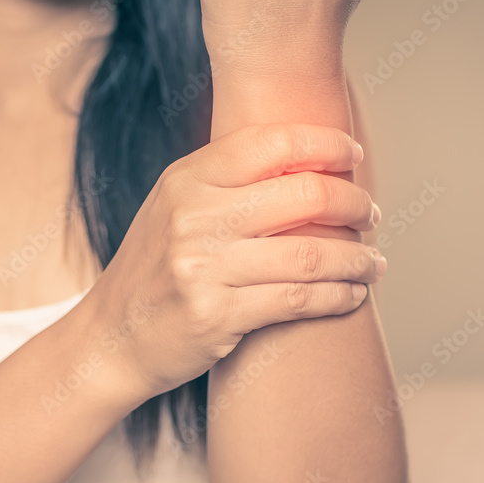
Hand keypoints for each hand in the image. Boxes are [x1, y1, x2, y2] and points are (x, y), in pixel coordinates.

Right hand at [84, 122, 384, 400]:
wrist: (110, 338)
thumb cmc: (154, 269)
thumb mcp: (174, 208)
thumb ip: (227, 182)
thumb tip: (307, 158)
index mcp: (185, 180)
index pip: (270, 143)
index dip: (324, 144)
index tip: (351, 158)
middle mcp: (193, 218)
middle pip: (303, 195)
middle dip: (353, 204)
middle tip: (370, 215)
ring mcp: (203, 268)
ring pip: (310, 254)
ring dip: (355, 258)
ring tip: (372, 263)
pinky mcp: (216, 316)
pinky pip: (298, 300)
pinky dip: (337, 296)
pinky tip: (352, 295)